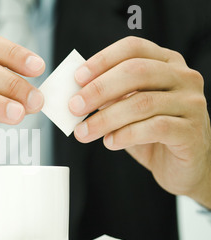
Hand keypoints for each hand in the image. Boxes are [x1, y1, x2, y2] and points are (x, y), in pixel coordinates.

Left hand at [69, 36, 210, 207]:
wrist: (181, 166)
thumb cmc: (151, 133)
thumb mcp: (127, 109)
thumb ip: (109, 97)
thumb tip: (76, 95)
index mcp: (166, 63)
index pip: (133, 48)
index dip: (102, 60)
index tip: (77, 78)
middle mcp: (183, 77)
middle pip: (136, 71)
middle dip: (99, 89)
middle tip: (74, 107)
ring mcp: (191, 103)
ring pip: (142, 102)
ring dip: (105, 118)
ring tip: (83, 132)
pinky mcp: (191, 131)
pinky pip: (155, 128)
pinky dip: (126, 135)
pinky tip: (110, 143)